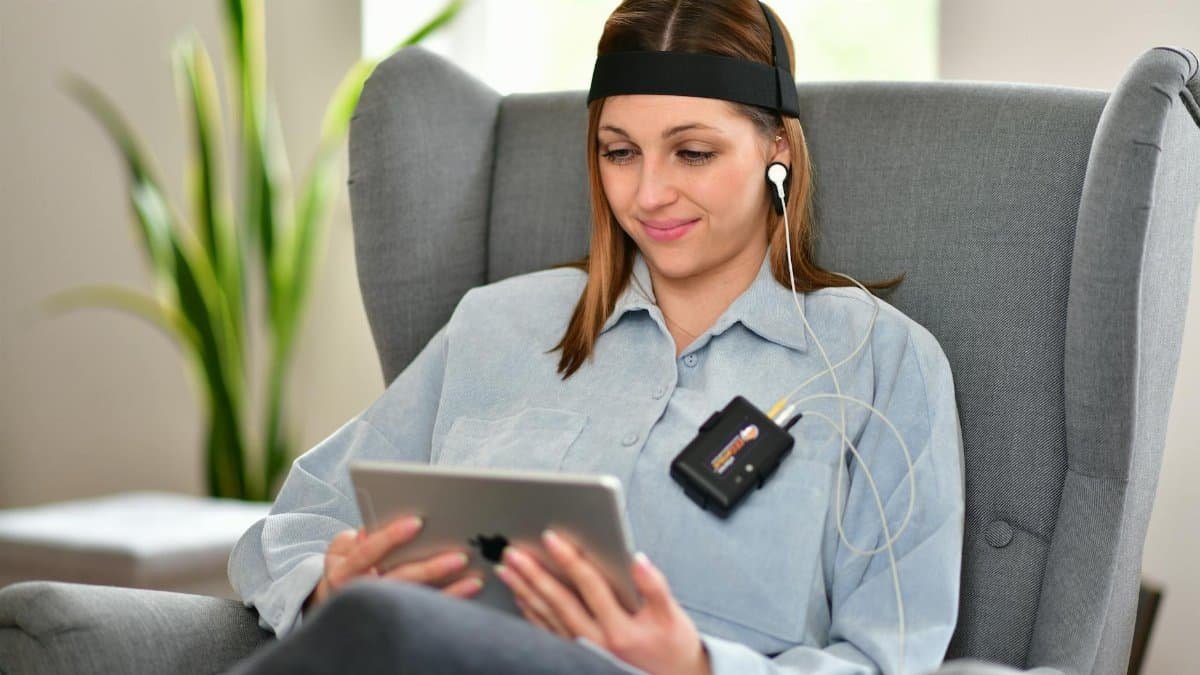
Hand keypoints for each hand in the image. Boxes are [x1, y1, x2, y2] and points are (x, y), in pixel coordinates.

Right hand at [305, 515, 483, 611]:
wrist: (337, 601)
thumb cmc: (347, 564)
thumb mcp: (342, 547)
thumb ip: (358, 537)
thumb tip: (376, 527)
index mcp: (343, 572)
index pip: (366, 553)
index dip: (389, 538)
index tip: (416, 523)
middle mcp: (360, 595)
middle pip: (399, 581)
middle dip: (430, 569)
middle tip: (460, 557)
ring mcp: (380, 610)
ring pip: (416, 600)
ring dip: (448, 590)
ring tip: (474, 577)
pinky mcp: (398, 619)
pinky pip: (427, 612)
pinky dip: (450, 600)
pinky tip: (470, 589)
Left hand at [494, 529, 710, 674]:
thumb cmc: (672, 650)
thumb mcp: (673, 618)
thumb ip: (655, 586)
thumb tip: (637, 560)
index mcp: (620, 630)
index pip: (589, 585)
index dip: (568, 559)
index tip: (550, 537)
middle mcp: (596, 642)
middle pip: (558, 601)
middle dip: (534, 574)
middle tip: (513, 552)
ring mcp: (583, 651)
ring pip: (547, 617)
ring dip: (525, 591)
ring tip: (507, 569)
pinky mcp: (577, 656)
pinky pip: (547, 632)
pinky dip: (531, 613)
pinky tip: (520, 597)